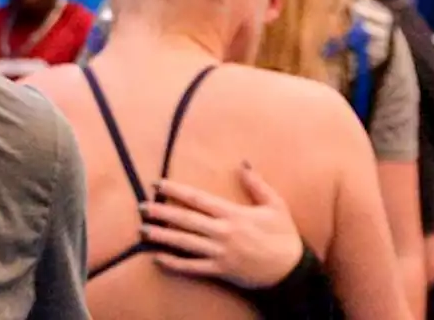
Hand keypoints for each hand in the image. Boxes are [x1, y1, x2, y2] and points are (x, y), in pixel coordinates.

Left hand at [141, 162, 302, 289]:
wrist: (293, 271)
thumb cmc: (284, 236)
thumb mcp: (275, 205)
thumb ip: (257, 184)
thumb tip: (243, 162)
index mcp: (233, 213)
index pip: (197, 199)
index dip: (175, 190)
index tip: (157, 184)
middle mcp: (223, 232)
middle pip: (185, 219)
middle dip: (161, 212)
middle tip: (140, 207)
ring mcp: (220, 252)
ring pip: (184, 243)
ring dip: (162, 236)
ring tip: (142, 230)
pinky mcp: (220, 270)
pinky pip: (192, 267)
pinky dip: (174, 263)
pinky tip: (157, 258)